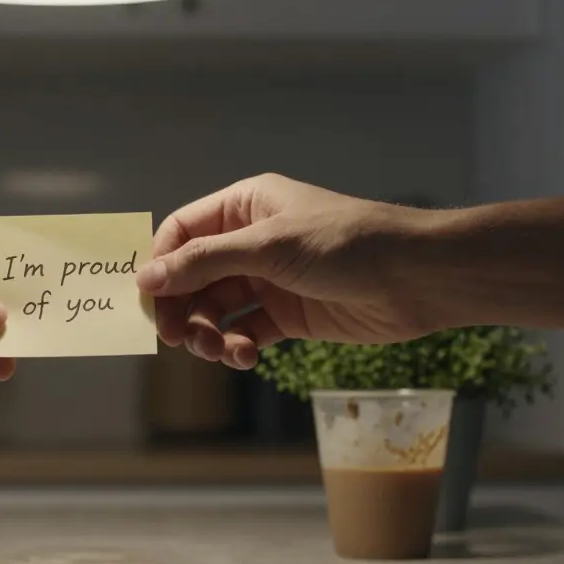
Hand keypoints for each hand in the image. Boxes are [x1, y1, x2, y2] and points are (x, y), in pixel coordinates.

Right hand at [136, 173, 435, 367]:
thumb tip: (146, 277)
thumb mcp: (268, 247)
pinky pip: (245, 331)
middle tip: (177, 339)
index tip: (149, 300)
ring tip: (219, 352)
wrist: (417, 278)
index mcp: (245, 207)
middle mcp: (252, 241)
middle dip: (182, 307)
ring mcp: (270, 279)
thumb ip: (205, 263)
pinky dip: (237, 346)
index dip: (162, 265)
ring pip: (216, 309)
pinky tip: (246, 356)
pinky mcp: (288, 315)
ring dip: (208, 333)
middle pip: (193, 276)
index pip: (183, 232)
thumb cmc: (345, 244)